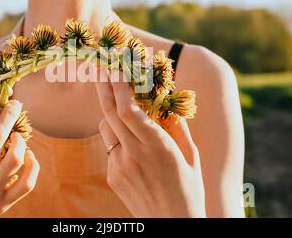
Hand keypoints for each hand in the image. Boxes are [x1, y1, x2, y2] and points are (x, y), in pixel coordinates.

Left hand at [95, 69, 205, 217]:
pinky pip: (109, 146)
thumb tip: (167, 101)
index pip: (128, 109)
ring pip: (106, 127)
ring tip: (123, 109)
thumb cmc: (189, 189)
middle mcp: (134, 153)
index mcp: (157, 146)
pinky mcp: (112, 176)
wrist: (171, 224)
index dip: (118, 86)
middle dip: (104, 87)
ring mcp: (120, 165)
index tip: (115, 69)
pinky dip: (117, 137)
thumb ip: (177, 126)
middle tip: (101, 70)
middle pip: (109, 112)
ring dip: (111, 113)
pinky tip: (131, 145)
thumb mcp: (190, 155)